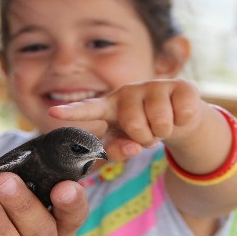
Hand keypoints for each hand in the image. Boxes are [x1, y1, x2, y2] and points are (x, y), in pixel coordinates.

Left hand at [49, 79, 202, 160]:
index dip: (72, 111)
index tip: (53, 112)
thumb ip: (119, 150)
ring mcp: (153, 85)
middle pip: (134, 125)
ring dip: (164, 132)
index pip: (88, 108)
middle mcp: (128, 92)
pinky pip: (181, 114)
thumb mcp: (126, 144)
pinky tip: (179, 114)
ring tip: (162, 124)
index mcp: (108, 107)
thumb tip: (131, 147)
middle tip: (147, 133)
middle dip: (145, 138)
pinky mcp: (179, 85)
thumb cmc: (143, 131)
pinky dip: (182, 123)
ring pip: (160, 122)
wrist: (178, 119)